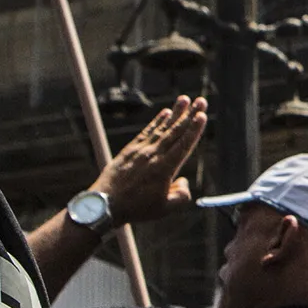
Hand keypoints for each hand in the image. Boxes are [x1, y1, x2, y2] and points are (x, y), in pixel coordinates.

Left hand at [93, 96, 207, 225]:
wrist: (105, 204)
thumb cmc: (136, 208)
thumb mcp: (164, 209)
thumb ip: (181, 196)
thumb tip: (183, 181)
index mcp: (164, 169)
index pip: (183, 145)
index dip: (194, 129)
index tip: (202, 115)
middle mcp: (154, 155)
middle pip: (175, 131)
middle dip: (189, 115)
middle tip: (201, 101)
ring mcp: (141, 150)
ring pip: (162, 128)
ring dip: (175, 113)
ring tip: (184, 99)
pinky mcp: (130, 149)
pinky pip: (147, 132)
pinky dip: (157, 121)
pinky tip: (165, 112)